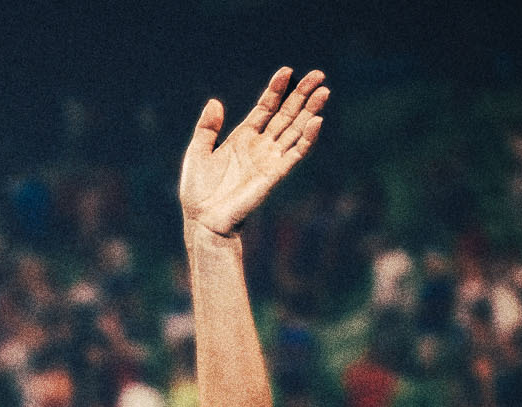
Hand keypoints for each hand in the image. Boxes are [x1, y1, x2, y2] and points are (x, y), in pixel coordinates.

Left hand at [180, 67, 328, 236]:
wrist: (203, 220)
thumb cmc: (198, 191)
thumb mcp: (197, 153)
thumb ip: (207, 128)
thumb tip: (214, 101)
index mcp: (242, 137)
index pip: (265, 108)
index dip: (276, 90)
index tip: (286, 71)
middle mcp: (260, 146)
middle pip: (286, 115)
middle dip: (301, 95)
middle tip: (318, 75)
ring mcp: (269, 159)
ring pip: (295, 130)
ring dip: (310, 111)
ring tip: (324, 91)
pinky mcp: (275, 174)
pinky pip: (295, 154)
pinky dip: (307, 138)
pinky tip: (316, 121)